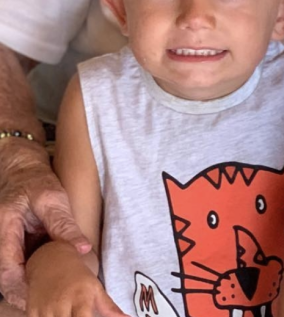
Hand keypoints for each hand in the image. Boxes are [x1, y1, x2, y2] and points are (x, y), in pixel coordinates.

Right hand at [0, 141, 91, 307]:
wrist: (23, 172)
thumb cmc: (36, 182)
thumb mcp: (52, 198)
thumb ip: (64, 224)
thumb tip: (84, 249)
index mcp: (5, 232)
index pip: (7, 270)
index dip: (20, 290)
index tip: (38, 301)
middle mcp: (1, 243)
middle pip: (7, 279)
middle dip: (25, 296)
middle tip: (48, 309)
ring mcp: (7, 247)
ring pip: (13, 276)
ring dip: (29, 288)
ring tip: (53, 301)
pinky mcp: (16, 248)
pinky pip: (21, 267)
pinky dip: (34, 277)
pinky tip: (52, 284)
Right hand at [26, 242, 126, 316]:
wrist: (51, 261)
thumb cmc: (78, 277)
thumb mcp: (95, 288)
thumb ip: (110, 308)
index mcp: (81, 298)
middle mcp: (62, 304)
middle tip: (78, 314)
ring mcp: (44, 309)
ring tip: (69, 312)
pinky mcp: (30, 312)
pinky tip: (55, 315)